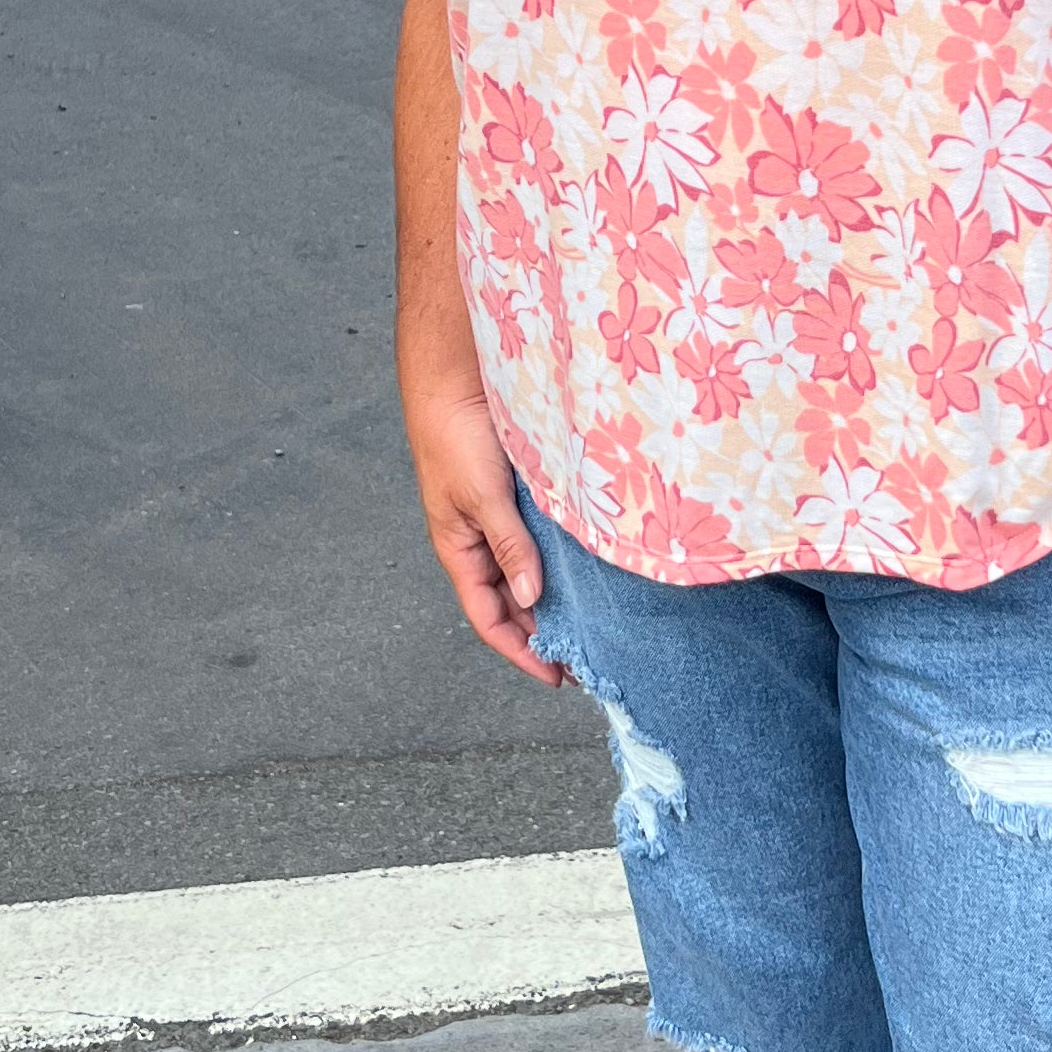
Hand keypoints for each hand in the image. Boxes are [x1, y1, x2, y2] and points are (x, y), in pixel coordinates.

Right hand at [402, 369, 562, 684]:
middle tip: (589, 657)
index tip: (558, 678)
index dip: (521, 652)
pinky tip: (593, 567)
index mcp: (460, 548)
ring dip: (557, 598)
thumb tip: (533, 600)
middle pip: (512, 601)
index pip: (489, 618)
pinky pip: (543, 537)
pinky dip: (564, 558)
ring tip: (597, 623)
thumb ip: (508, 546)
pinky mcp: (521, 493)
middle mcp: (480, 539)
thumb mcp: (482, 496)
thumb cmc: (456, 434)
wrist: (455, 373)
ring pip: (530, 571)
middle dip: (544, 632)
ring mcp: (501, 516)